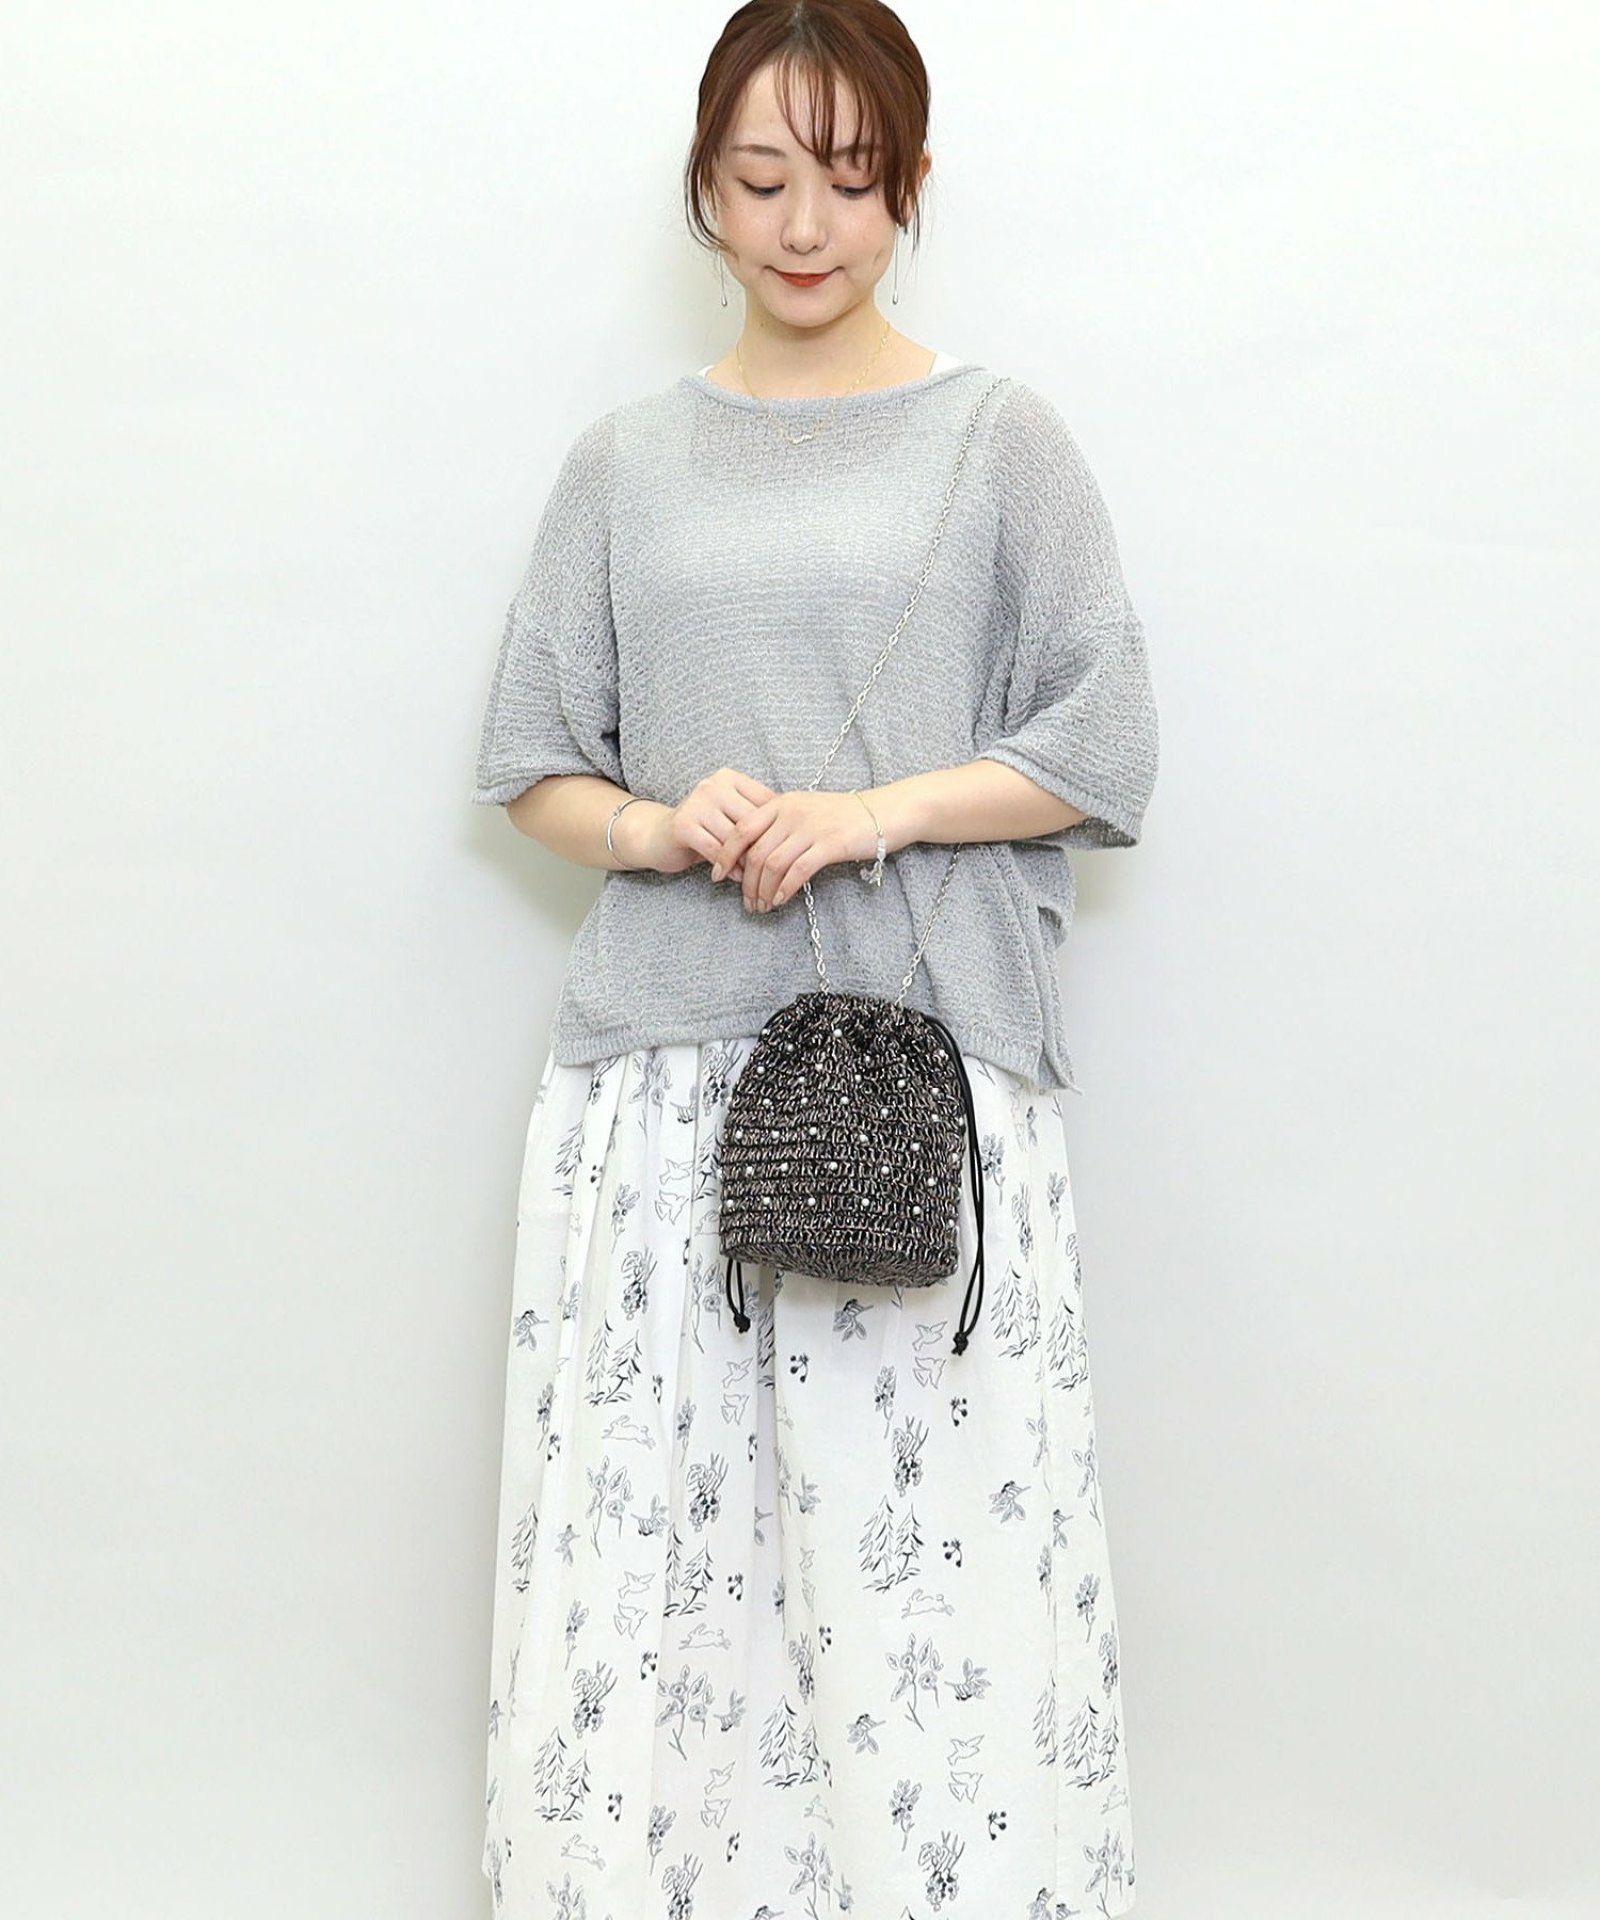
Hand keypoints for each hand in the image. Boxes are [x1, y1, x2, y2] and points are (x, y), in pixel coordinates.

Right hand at [624, 767, 777, 878]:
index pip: (766, 803)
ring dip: (747, 861)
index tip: (789, 850)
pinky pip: (715, 850)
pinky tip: (735, 877)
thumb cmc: (703, 829)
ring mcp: (697, 803)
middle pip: (752, 821)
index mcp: (730, 778)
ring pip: (735, 838)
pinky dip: (728, 867)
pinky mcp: (684, 824)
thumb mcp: (731, 817)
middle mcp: (713, 785)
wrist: (658, 837)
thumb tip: (794, 835)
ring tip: (757, 877)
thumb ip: (756, 818)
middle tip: (775, 870)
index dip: (779, 829)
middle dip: (764, 848)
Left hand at [710, 788, 878, 913]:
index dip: (725, 853)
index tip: (716, 874)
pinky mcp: (829, 844)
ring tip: (762, 906)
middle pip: (755, 853)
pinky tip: (780, 901)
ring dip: (763, 890)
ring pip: (773, 864)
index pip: (742, 829)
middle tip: (746, 902)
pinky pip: (798, 871)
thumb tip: (755, 854)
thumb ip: (780, 825)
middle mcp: (792, 813)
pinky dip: (785, 889)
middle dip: (745, 882)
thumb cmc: (844, 815)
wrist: (885, 811)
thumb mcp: (806, 810)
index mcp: (781, 803)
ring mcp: (810, 828)